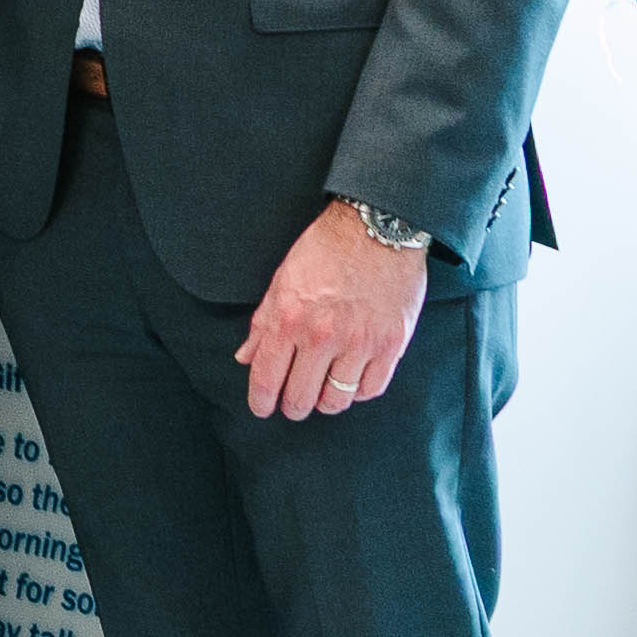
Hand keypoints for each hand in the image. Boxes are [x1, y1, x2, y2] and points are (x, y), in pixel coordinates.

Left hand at [237, 200, 428, 423]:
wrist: (376, 228)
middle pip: (301, 398)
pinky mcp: (390, 343)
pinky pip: (371, 389)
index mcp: (288, 320)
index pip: (267, 378)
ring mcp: (359, 342)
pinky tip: (352, 382)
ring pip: (337, 399)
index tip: (262, 408)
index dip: (261, 401)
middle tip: (294, 405)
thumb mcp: (282, 281)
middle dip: (293, 407)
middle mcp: (322, 336)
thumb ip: (263, 324)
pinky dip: (358, 392)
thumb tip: (246, 358)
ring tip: (323, 394)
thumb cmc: (326, 250)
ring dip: (326, 402)